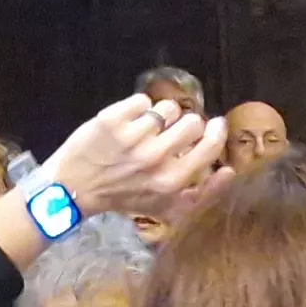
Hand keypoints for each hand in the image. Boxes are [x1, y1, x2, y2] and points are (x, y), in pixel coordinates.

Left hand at [38, 95, 226, 221]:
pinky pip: (142, 100)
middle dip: (183, 124)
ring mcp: (133, 137)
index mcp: (171, 181)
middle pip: (191, 121)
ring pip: (167, 107)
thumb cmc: (124, 197)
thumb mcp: (166, 206)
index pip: (209, 145)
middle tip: (168, 135)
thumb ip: (202, 193)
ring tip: (145, 130)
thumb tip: (231, 171)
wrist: (74, 187)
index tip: (214, 125)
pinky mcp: (113, 119)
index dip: (215, 131)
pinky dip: (137, 108)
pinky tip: (127, 124)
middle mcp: (155, 158)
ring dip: (160, 115)